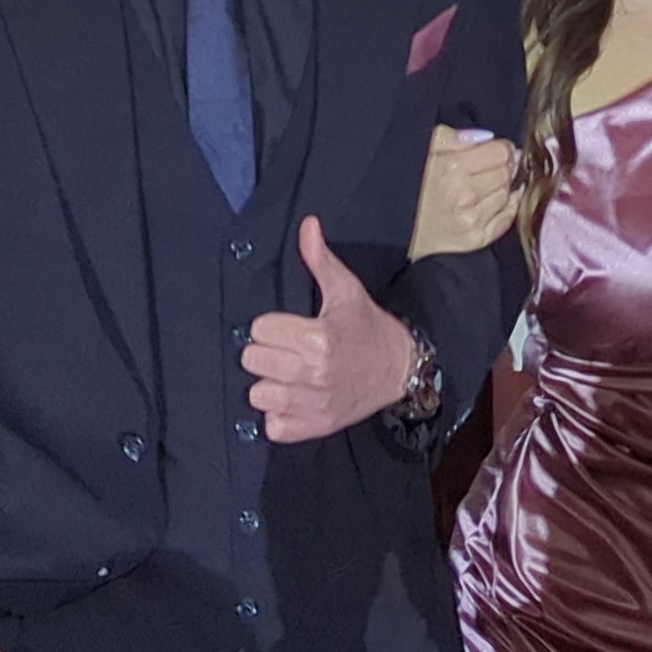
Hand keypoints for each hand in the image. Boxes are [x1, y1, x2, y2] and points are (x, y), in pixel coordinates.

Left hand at [242, 217, 417, 442]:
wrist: (399, 369)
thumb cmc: (367, 327)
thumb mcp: (346, 290)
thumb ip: (319, 259)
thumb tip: (307, 225)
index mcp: (317, 337)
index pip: (259, 329)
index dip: (270, 326)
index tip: (287, 327)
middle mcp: (313, 373)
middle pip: (252, 360)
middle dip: (266, 353)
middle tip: (287, 350)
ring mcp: (313, 404)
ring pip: (258, 394)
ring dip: (269, 385)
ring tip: (289, 375)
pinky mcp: (314, 427)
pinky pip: (272, 426)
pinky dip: (278, 415)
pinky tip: (293, 398)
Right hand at [407, 125, 521, 261]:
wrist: (390, 230)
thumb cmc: (406, 184)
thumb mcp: (422, 149)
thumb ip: (452, 136)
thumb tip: (485, 136)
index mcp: (452, 168)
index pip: (501, 152)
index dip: (502, 148)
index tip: (497, 149)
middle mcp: (465, 195)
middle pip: (506, 173)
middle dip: (504, 166)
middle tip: (493, 165)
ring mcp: (471, 220)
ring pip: (507, 194)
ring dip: (503, 187)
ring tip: (488, 183)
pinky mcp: (474, 240)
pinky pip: (506, 220)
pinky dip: (507, 207)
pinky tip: (499, 200)